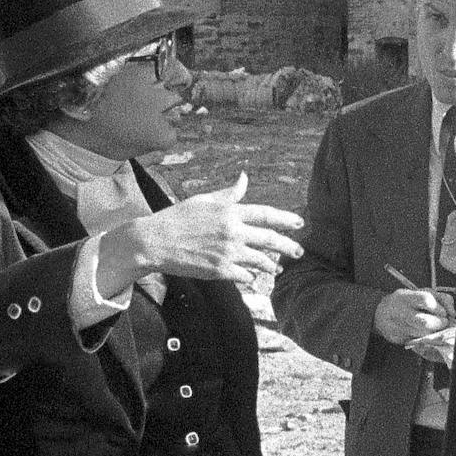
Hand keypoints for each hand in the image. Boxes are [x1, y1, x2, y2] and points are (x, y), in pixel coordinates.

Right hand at [100, 173, 303, 285]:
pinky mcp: (219, 270)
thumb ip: (229, 194)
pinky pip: (245, 276)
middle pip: (269, 239)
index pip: (265, 214)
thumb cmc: (178, 218)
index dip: (285, 219)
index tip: (299, 224)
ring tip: (277, 269)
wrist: (156, 241)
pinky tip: (252, 277)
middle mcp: (232, 231)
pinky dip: (250, 276)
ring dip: (271, 266)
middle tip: (300, 251)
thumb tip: (244, 178)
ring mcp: (227, 252)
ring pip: (260, 261)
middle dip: (288, 246)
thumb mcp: (204, 200)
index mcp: (230, 212)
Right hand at [374, 285, 455, 352]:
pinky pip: (419, 344)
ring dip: (435, 334)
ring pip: (423, 336)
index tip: (443, 312)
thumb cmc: (407, 302)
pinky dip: (427, 341)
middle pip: (425, 322)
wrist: (382, 314)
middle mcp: (400, 313)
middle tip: (443, 323)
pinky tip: (428, 336)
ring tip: (436, 329)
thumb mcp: (422, 292)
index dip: (439, 307)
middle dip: (439, 324)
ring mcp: (398, 328)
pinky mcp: (399, 340)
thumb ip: (441, 298)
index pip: (426, 300)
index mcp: (406, 297)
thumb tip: (453, 313)